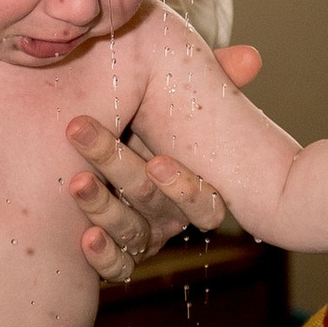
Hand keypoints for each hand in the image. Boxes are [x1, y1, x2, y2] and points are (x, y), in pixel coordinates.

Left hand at [66, 42, 262, 283]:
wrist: (89, 147)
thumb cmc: (150, 118)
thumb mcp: (177, 97)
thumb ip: (213, 79)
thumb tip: (251, 58)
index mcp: (194, 186)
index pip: (204, 201)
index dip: (184, 188)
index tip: (158, 162)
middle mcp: (172, 216)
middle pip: (155, 206)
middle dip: (120, 168)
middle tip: (80, 131)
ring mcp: (144, 238)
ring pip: (131, 234)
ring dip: (103, 207)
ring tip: (76, 182)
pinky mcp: (115, 257)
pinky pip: (115, 268)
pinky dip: (102, 256)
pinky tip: (84, 237)